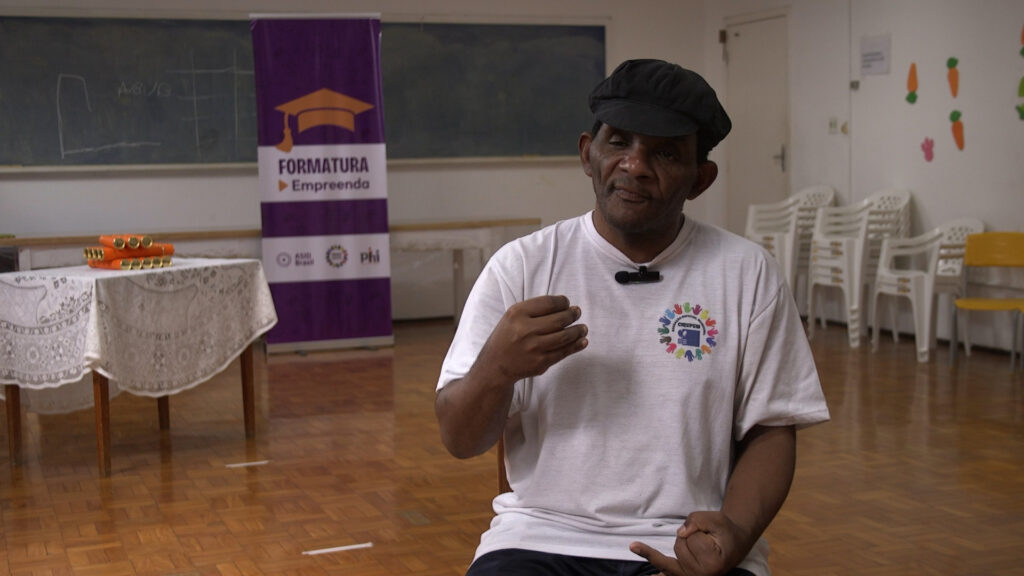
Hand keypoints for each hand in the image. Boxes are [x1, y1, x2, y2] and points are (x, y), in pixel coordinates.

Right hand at [476, 295, 587, 383]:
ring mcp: (534, 348)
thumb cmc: (507, 336)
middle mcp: (525, 330)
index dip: (562, 302)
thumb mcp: (513, 316)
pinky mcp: (541, 362)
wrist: (496, 364)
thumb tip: (565, 305)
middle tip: (577, 312)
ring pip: (565, 336)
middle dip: (573, 314)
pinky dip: (576, 346)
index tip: (567, 303)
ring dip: (578, 330)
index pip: (548, 303)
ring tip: (583, 327)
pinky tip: (583, 341)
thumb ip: (535, 309)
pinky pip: (564, 352)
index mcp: (517, 314)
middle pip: (560, 319)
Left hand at [629, 511, 747, 575]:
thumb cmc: (724, 532)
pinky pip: (663, 574)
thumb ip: (697, 520)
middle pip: (678, 547)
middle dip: (689, 537)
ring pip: (670, 554)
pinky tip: (643, 567)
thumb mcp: (716, 519)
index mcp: (712, 564)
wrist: (734, 545)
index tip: (713, 536)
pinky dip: (655, 575)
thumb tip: (680, 533)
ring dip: (681, 547)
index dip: (699, 530)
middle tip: (707, 540)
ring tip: (699, 549)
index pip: (691, 539)